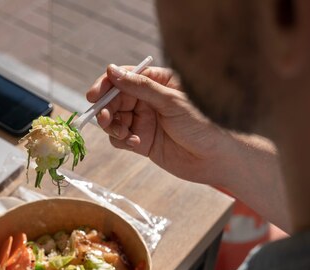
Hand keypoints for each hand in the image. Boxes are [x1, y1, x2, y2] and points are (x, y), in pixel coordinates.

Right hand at [87, 64, 233, 185]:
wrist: (216, 158)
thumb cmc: (202, 123)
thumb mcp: (170, 101)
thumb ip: (140, 87)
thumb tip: (111, 71)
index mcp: (157, 82)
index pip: (124, 77)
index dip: (106, 84)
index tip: (94, 95)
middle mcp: (148, 100)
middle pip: (114, 99)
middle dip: (106, 109)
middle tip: (104, 119)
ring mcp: (144, 121)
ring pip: (114, 120)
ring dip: (112, 127)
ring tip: (123, 134)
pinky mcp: (142, 141)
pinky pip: (120, 138)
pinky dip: (122, 140)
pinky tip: (136, 144)